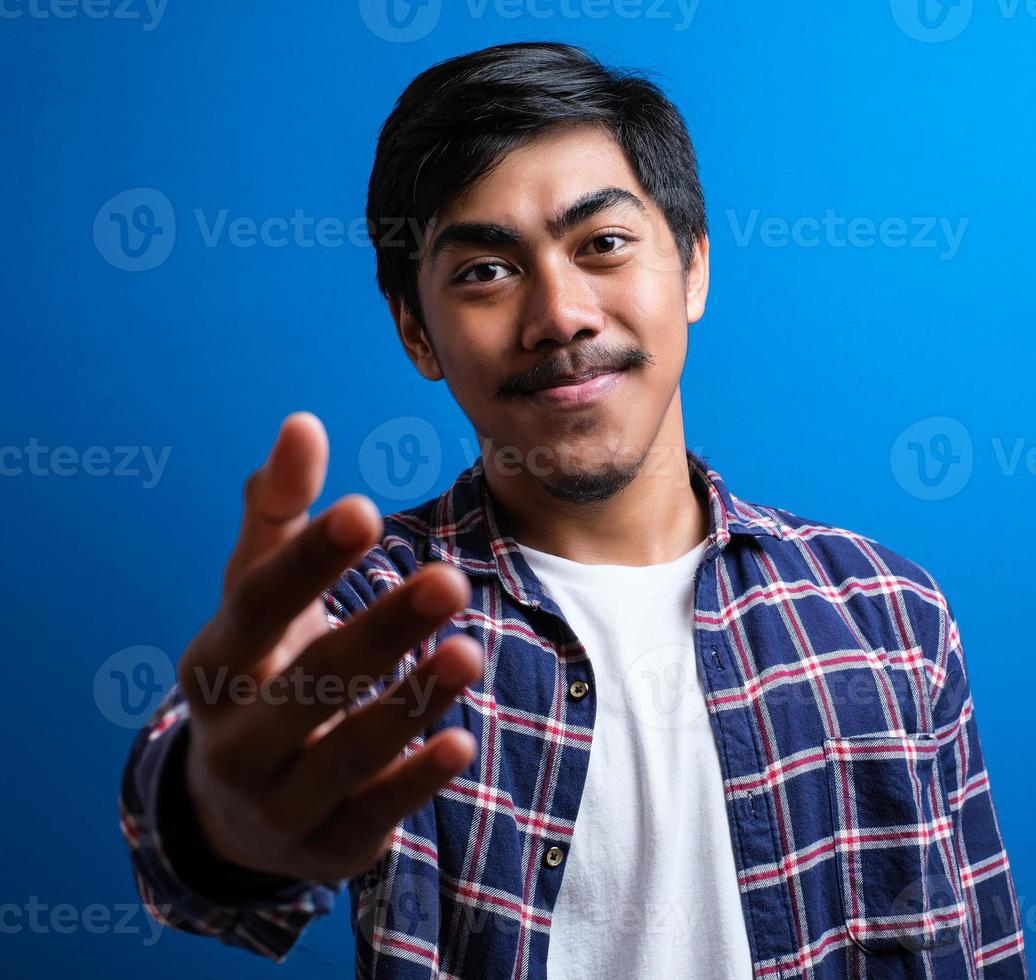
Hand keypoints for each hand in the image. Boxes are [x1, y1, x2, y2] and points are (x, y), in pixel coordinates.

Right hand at [174, 412, 479, 881]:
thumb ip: (281, 514)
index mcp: (214, 664)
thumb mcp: (257, 599)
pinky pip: (374, 814)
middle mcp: (234, 736)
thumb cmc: (263, 672)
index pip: (257, 607)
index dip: (307, 563)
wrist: (240, 810)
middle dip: (379, 631)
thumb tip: (302, 424)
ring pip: (346, 752)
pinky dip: (415, 782)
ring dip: (410, 703)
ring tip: (470, 651)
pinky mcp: (327, 846)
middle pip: (308, 679)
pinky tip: (462, 742)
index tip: (364, 509)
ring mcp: (278, 798)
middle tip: (451, 580)